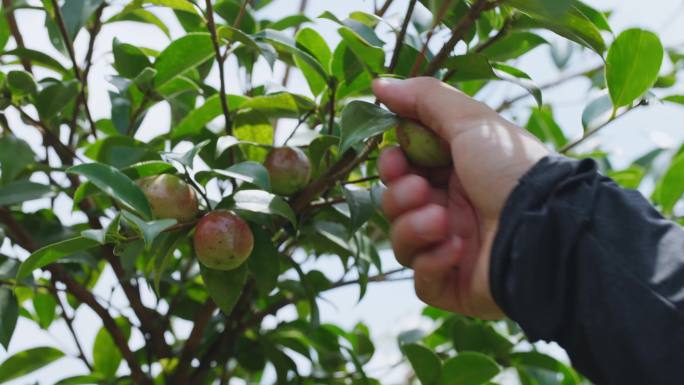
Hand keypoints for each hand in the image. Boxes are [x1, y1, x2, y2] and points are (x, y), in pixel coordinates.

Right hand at [374, 77, 548, 318]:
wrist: (547, 226)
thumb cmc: (512, 169)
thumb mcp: (469, 120)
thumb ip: (423, 99)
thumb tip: (379, 83)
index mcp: (455, 173)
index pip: (402, 171)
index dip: (391, 166)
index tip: (395, 160)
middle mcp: (451, 210)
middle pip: (395, 206)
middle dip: (400, 196)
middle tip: (422, 191)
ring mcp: (451, 250)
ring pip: (402, 244)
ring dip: (415, 229)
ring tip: (444, 222)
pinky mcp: (454, 286)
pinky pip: (421, 280)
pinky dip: (433, 263)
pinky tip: (459, 250)